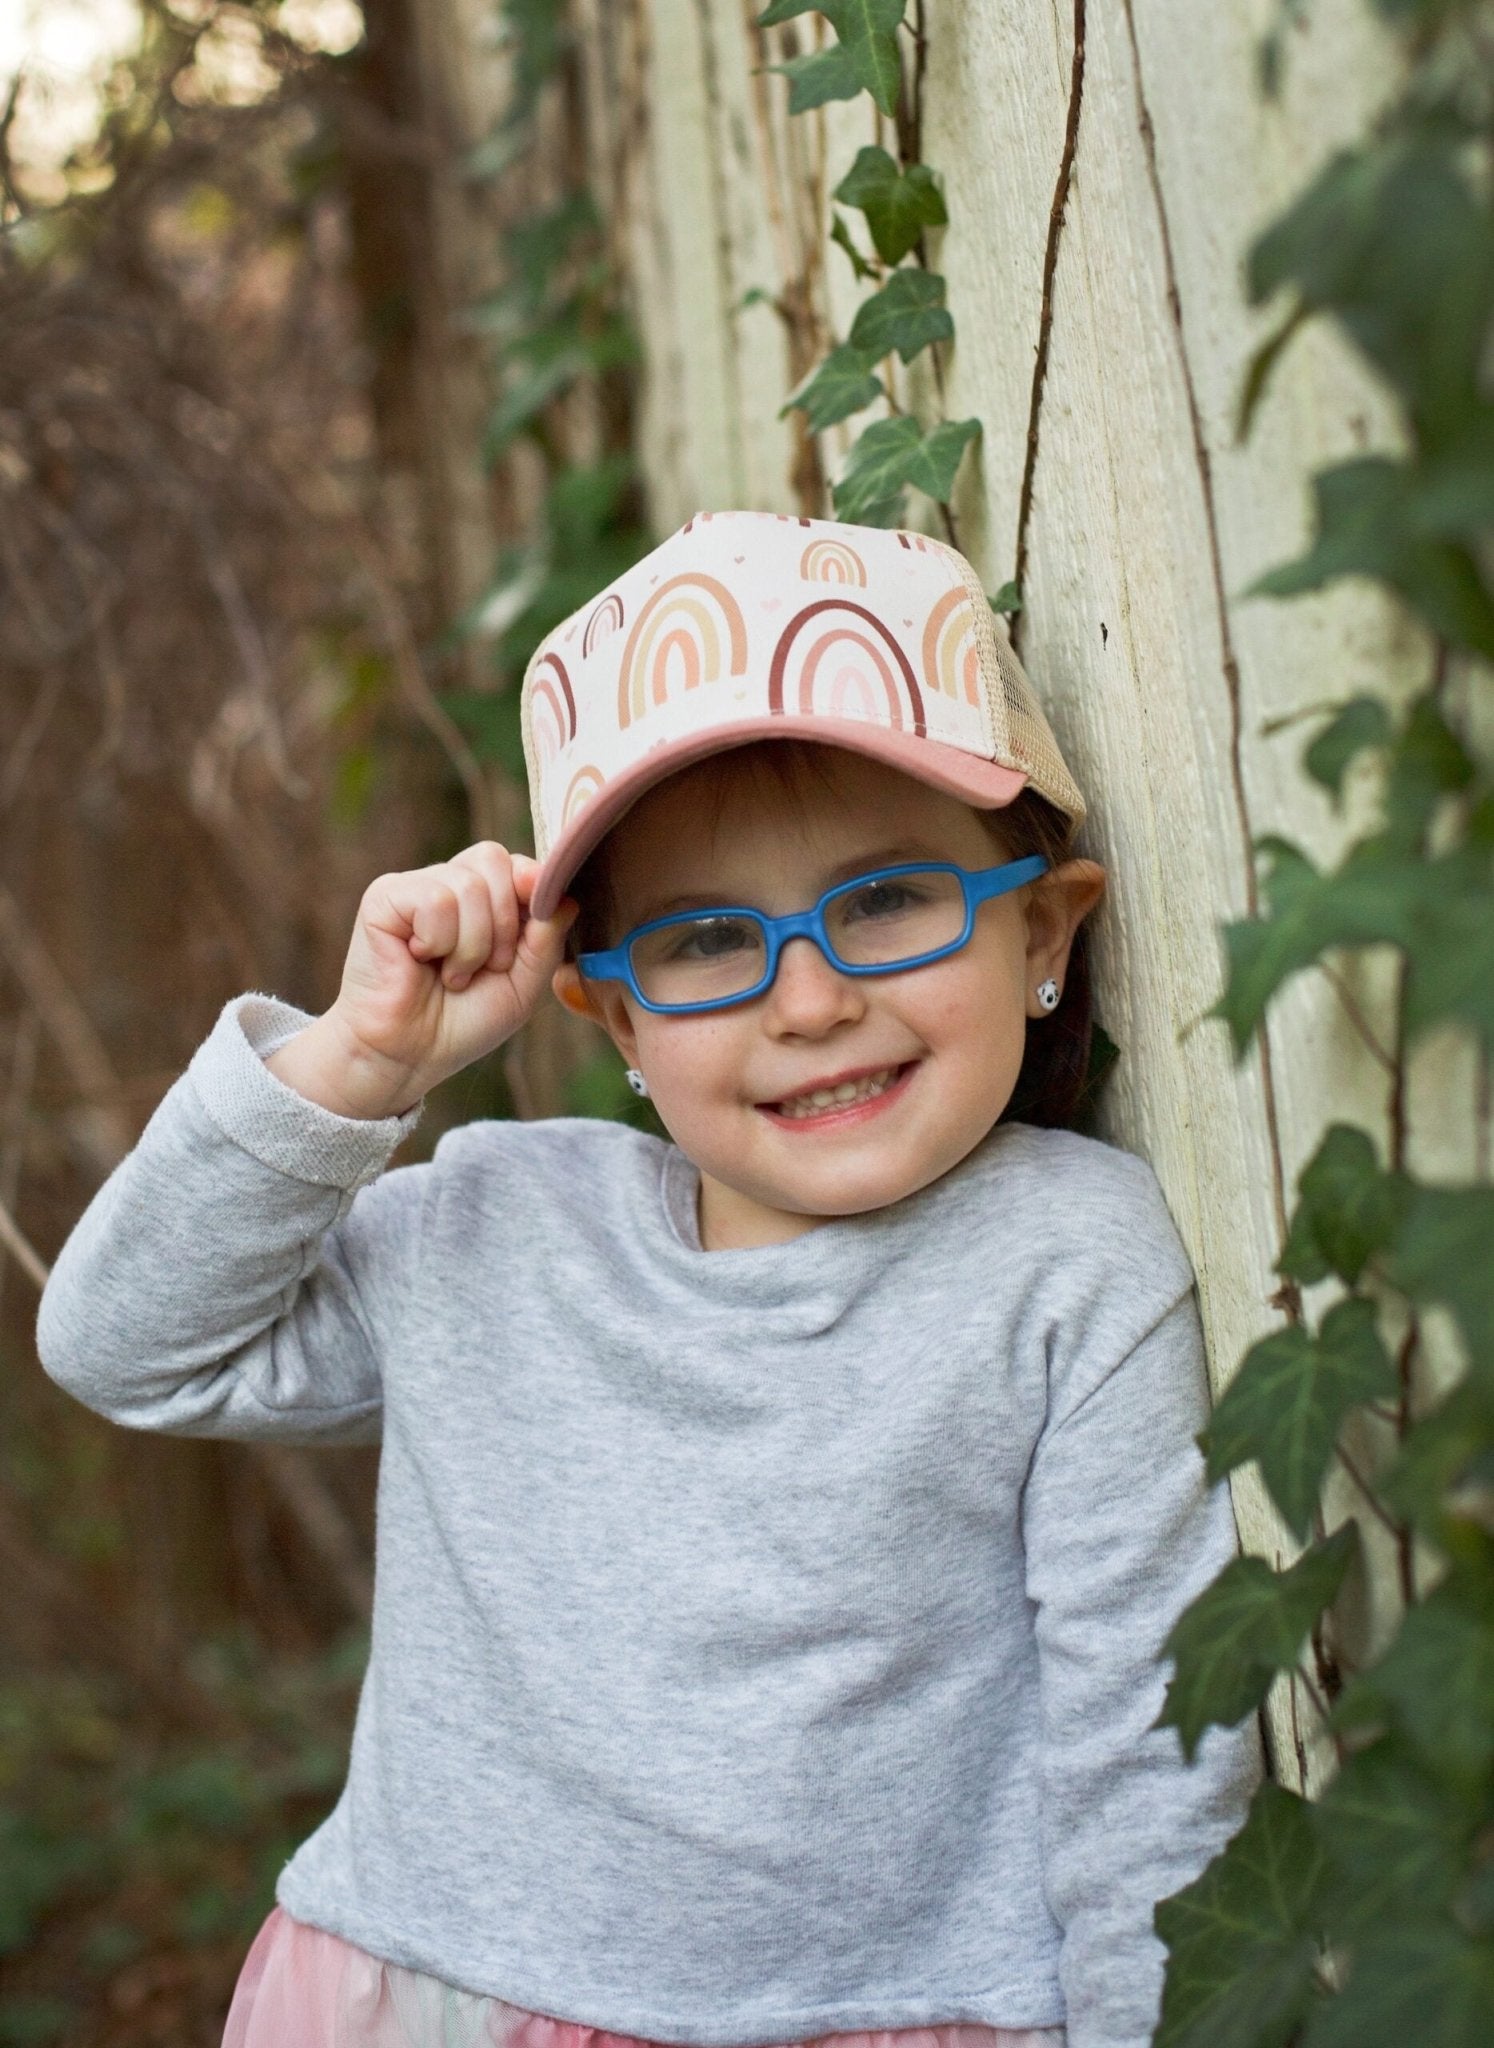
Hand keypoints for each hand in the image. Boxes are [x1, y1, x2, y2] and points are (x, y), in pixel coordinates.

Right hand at [268, 845, 576, 1118]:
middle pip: (493, 859)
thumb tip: (565, 895)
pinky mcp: (384, 898)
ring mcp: (414, 888)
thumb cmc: (463, 1022)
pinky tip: (420, 960)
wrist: (409, 1055)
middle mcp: (448, 884)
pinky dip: (439, 940)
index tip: (535, 928)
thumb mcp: (523, 984)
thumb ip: (546, 939)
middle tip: (486, 967)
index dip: (532, 888)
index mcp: (482, 899)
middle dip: (503, 923)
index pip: (516, 863)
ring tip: (452, 975)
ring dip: (471, 945)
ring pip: (467, 885)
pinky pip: (435, 899)